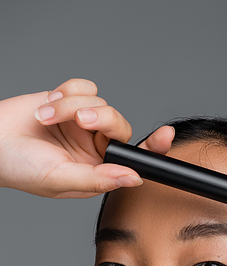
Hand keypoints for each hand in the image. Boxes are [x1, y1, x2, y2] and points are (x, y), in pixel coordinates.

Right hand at [0, 78, 173, 198]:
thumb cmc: (21, 169)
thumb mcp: (61, 179)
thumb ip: (99, 178)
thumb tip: (134, 178)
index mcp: (98, 170)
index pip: (133, 159)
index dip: (152, 148)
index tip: (165, 136)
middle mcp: (94, 147)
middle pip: (118, 124)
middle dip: (101, 118)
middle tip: (79, 120)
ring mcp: (82, 123)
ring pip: (100, 102)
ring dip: (71, 106)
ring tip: (46, 118)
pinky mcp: (69, 100)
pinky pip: (84, 87)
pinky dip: (66, 92)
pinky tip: (47, 106)